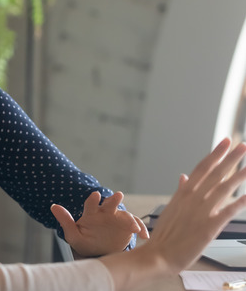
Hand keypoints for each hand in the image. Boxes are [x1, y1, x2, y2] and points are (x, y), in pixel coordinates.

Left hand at [51, 191, 149, 256]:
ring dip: (130, 219)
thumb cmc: (85, 241)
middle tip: (118, 195)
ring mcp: (118, 219)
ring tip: (133, 227)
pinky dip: (141, 229)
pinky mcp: (128, 227)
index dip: (93, 199)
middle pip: (110, 204)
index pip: (91, 204)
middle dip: (114, 200)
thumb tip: (54, 206)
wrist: (99, 252)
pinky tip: (144, 236)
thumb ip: (65, 221)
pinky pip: (136, 226)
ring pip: (125, 215)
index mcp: (92, 213)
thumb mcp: (74, 235)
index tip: (95, 195)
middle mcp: (106, 213)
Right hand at [141, 138, 245, 272]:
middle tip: (242, 145)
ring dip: (238, 176)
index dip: (215, 154)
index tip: (226, 142)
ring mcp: (201, 212)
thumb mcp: (171, 208)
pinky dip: (239, 203)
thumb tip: (183, 176)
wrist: (159, 254)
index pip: (202, 168)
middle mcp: (193, 198)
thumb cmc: (165, 234)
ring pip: (223, 189)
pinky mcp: (209, 227)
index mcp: (184, 193)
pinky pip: (228, 212)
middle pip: (215, 174)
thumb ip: (180, 190)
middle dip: (230, 159)